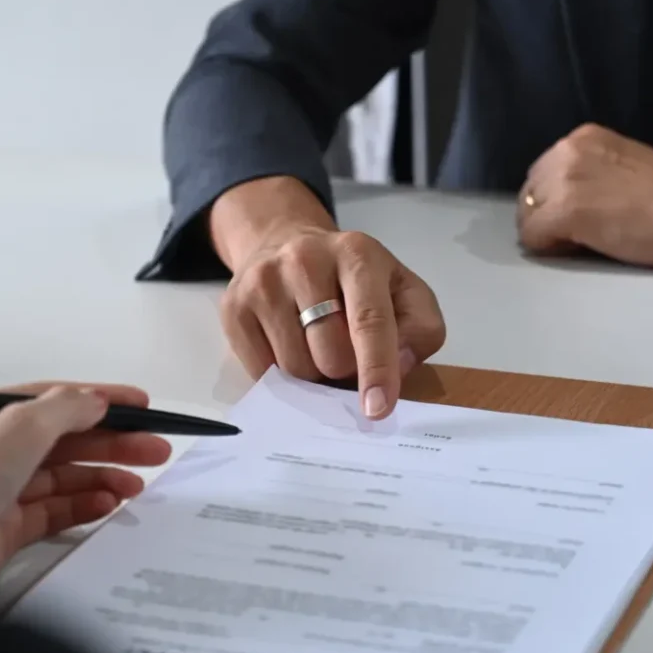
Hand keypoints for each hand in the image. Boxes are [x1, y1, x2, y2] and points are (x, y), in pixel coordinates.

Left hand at [0, 381, 171, 591]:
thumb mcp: (19, 426)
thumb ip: (67, 407)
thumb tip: (97, 400)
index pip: (52, 399)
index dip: (100, 399)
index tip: (142, 404)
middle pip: (65, 439)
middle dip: (113, 443)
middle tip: (156, 448)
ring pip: (63, 477)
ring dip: (103, 477)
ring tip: (138, 483)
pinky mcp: (4, 530)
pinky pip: (54, 511)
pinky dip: (84, 506)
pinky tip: (110, 504)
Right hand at [221, 223, 445, 420]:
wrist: (286, 243)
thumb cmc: (355, 279)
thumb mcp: (403, 290)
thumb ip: (419, 329)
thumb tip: (396, 367)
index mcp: (357, 254)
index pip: (369, 320)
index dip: (376, 368)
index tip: (377, 409)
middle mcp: (305, 260)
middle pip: (330, 354)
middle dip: (344, 370)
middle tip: (345, 352)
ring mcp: (263, 282)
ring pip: (295, 368)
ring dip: (313, 373)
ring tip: (315, 344)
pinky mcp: (233, 306)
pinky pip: (262, 371)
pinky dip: (281, 373)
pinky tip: (288, 343)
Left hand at [517, 124, 652, 267]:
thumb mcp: (621, 166)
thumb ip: (590, 173)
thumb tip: (567, 198)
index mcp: (582, 138)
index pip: (543, 171)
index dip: (553, 199)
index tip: (574, 216)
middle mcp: (565, 151)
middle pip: (530, 191)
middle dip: (543, 213)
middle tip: (572, 234)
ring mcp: (561, 181)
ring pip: (526, 214)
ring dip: (544, 231)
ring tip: (576, 242)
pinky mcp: (562, 212)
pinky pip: (532, 237)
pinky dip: (546, 247)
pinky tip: (573, 250)